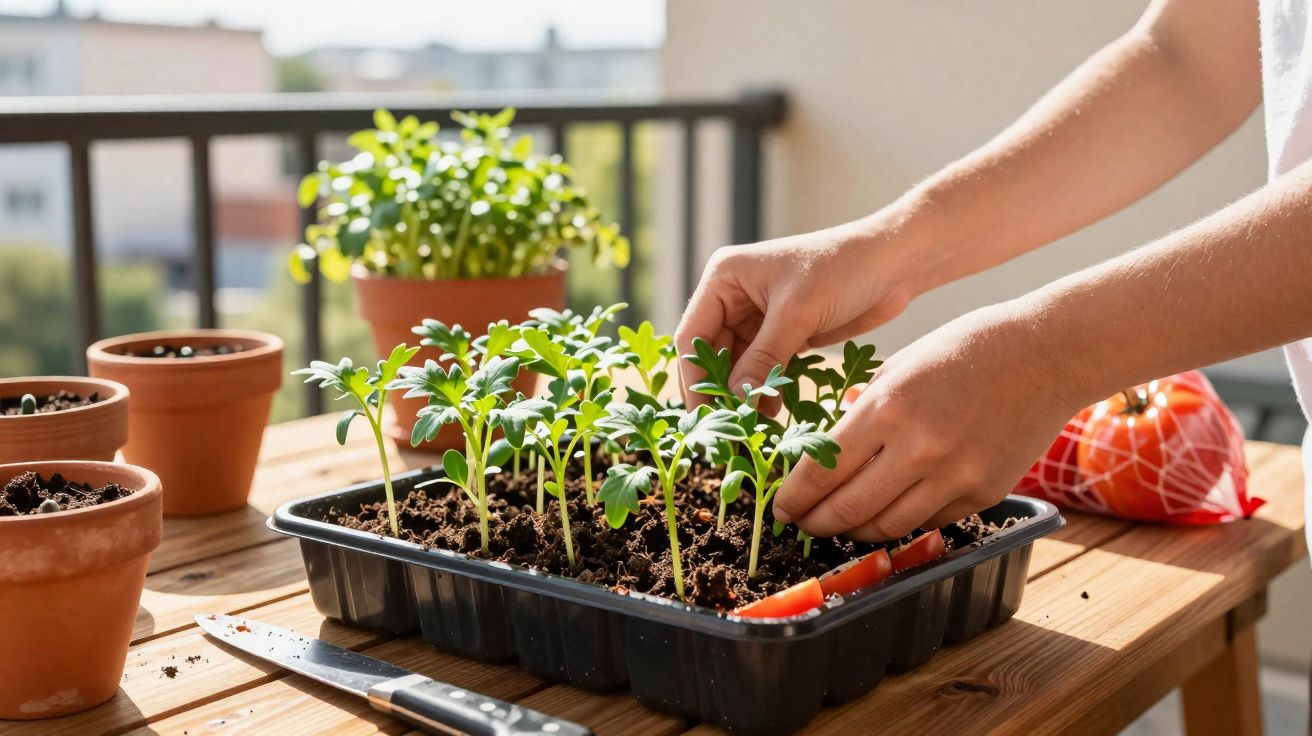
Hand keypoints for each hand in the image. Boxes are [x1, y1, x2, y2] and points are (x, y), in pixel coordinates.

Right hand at [674, 212, 928, 406]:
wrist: (895, 262)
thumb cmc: (843, 270)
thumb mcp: (797, 314)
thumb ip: (763, 359)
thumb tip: (734, 402)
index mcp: (724, 278)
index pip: (693, 336)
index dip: (696, 380)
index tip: (704, 417)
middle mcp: (734, 295)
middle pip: (712, 354)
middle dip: (721, 391)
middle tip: (727, 430)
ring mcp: (758, 315)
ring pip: (738, 366)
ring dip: (744, 395)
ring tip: (752, 426)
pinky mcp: (783, 332)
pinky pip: (764, 368)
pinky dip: (766, 390)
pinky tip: (774, 412)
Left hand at [772, 303, 1088, 540]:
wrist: (1047, 353)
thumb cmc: (965, 348)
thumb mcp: (898, 366)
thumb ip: (862, 412)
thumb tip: (826, 452)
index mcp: (889, 408)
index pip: (823, 471)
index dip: (793, 498)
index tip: (780, 507)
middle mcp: (920, 449)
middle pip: (848, 509)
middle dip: (815, 522)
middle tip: (800, 524)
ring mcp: (956, 477)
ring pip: (887, 527)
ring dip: (854, 531)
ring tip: (838, 523)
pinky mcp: (984, 494)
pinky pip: (928, 522)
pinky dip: (901, 523)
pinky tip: (885, 514)